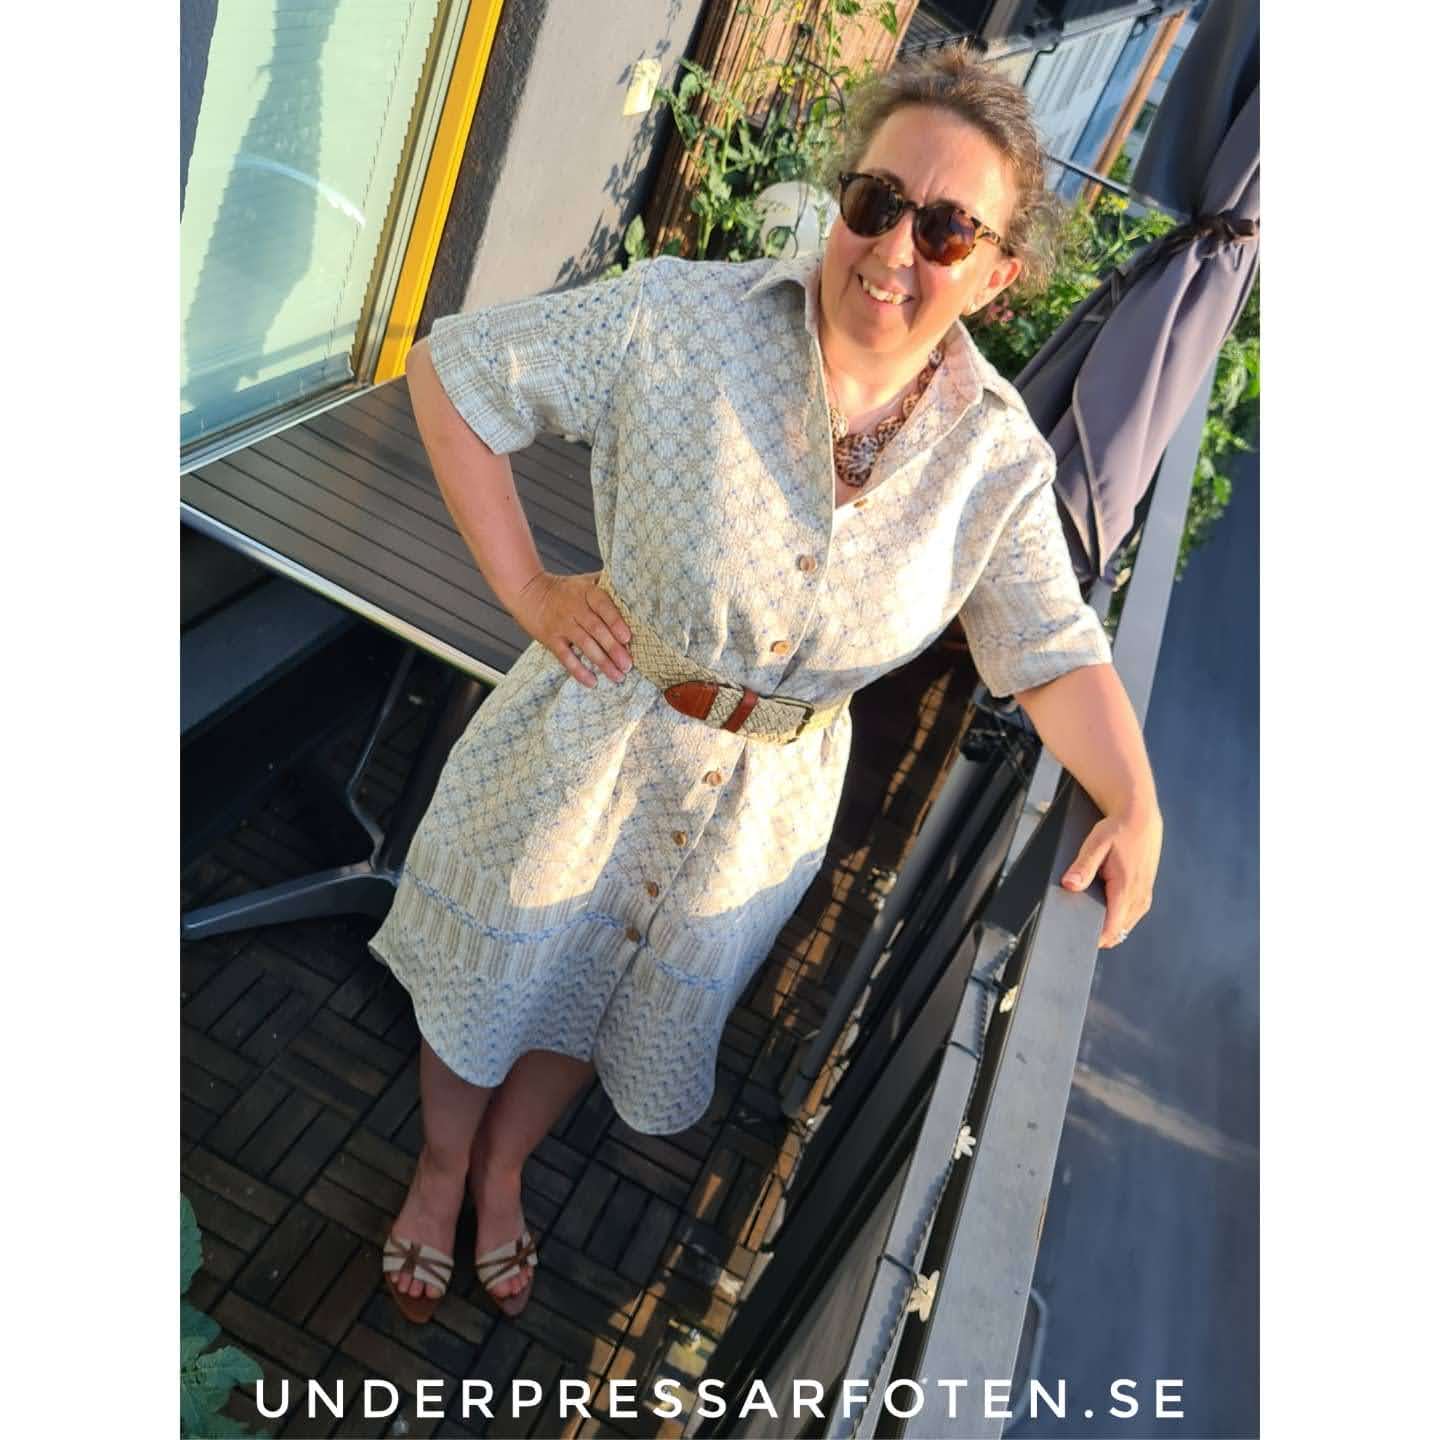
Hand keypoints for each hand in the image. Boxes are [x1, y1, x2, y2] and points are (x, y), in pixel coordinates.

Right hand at [511, 570, 632, 687]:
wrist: (528, 592)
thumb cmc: (564, 590)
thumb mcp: (585, 581)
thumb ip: (607, 584)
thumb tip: (634, 591)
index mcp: (587, 593)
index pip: (603, 606)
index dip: (615, 621)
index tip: (628, 637)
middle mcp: (575, 609)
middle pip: (596, 629)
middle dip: (614, 648)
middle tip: (628, 665)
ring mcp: (562, 625)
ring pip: (584, 645)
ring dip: (602, 662)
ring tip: (618, 676)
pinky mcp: (551, 639)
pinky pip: (565, 657)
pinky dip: (578, 670)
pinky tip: (592, 681)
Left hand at [1060, 807, 1162, 948]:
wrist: (1140, 819)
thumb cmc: (1117, 830)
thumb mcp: (1096, 844)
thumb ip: (1083, 866)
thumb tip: (1070, 885)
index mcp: (1126, 888)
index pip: (1112, 929)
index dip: (1094, 938)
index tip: (1077, 938)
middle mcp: (1139, 897)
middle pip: (1118, 932)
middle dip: (1099, 933)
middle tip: (1077, 926)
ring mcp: (1145, 898)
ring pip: (1125, 927)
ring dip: (1109, 927)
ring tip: (1089, 916)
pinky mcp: (1145, 895)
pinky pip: (1130, 917)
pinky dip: (1118, 919)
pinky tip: (1104, 909)